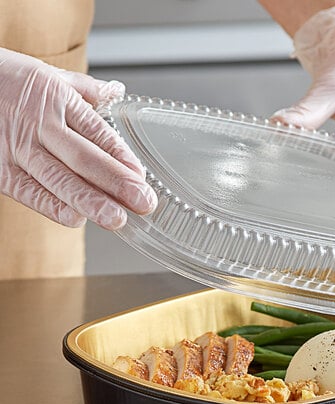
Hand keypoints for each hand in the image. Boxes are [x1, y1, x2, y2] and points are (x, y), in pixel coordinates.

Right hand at [0, 48, 155, 228]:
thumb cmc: (3, 79)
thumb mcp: (45, 75)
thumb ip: (84, 89)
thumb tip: (117, 90)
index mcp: (56, 99)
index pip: (97, 132)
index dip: (122, 157)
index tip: (142, 178)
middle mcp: (39, 125)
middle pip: (84, 158)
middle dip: (117, 184)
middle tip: (143, 203)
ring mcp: (17, 149)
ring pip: (59, 179)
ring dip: (91, 202)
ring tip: (116, 219)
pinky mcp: (0, 170)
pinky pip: (29, 192)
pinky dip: (53, 207)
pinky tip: (77, 219)